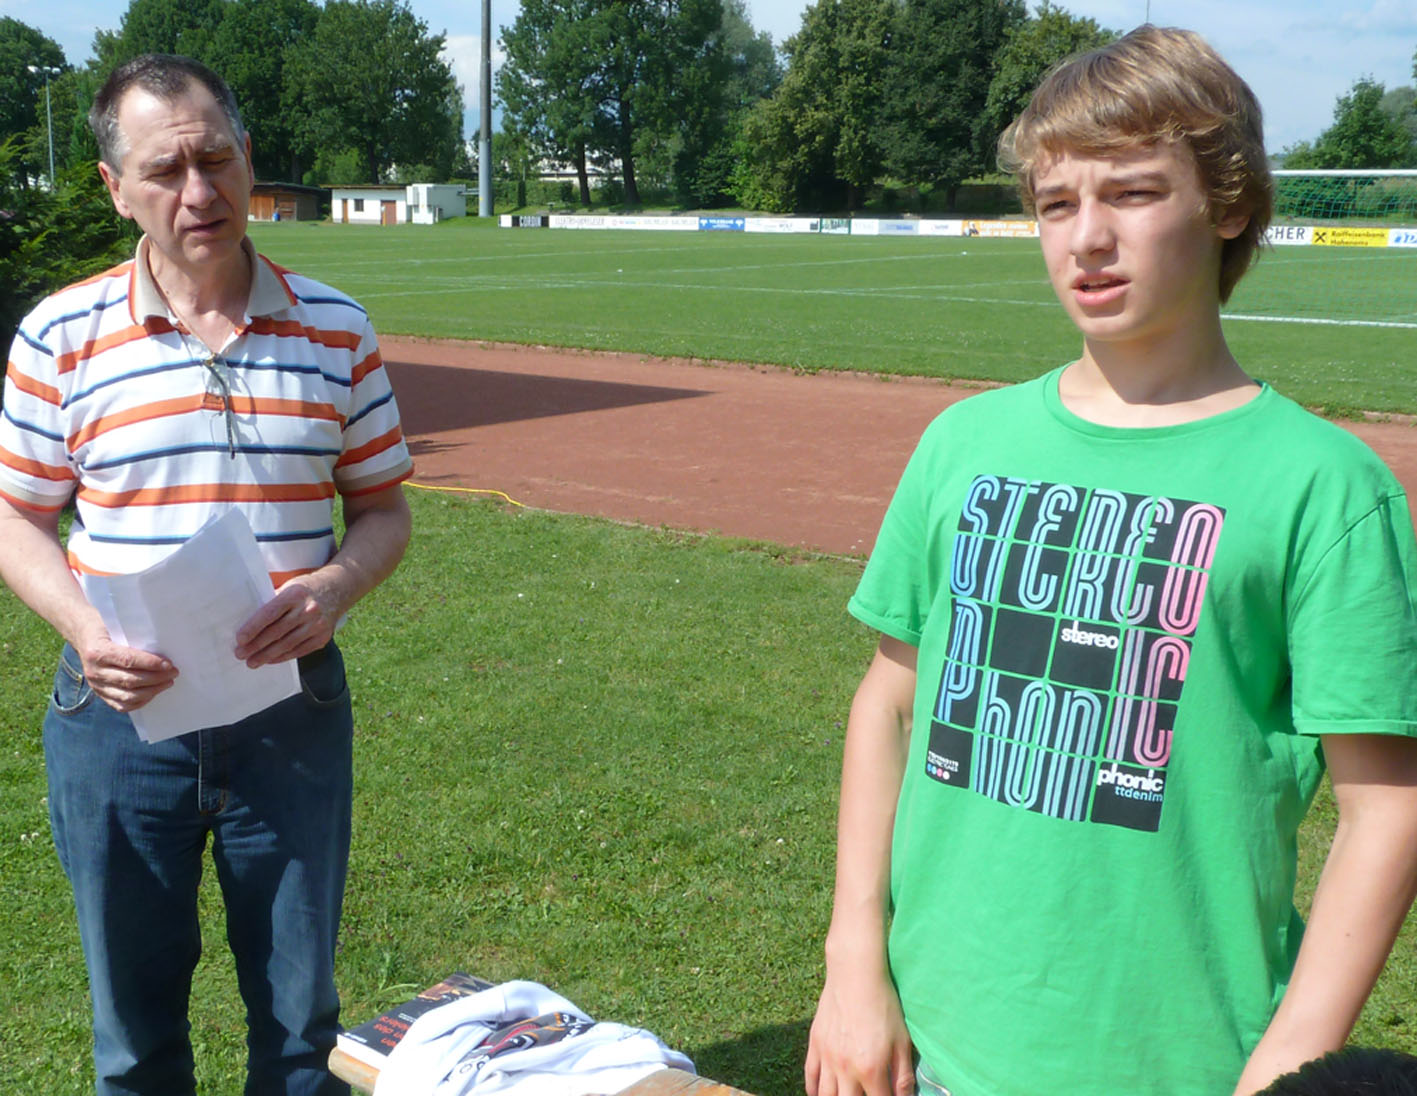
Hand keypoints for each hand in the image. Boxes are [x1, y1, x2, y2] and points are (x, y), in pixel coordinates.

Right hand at [75, 626, 177, 711]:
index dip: (150, 663)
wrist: (86, 638)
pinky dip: (140, 701)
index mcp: (97, 651)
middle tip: (173, 672)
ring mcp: (96, 685)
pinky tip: (153, 692)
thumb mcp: (117, 627)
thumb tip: (163, 647)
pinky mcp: (100, 694)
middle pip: (129, 680)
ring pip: (127, 696)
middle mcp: (94, 671)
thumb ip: (135, 637)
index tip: (168, 664)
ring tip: (167, 682)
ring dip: (152, 691)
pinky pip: (122, 705)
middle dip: (156, 678)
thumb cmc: (107, 630)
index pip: (128, 660)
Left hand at [234, 579, 337, 667]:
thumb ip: (272, 600)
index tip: (240, 639)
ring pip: (287, 644)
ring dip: (267, 655)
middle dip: (256, 645)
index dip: (253, 627)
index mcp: (295, 594)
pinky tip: (270, 660)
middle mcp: (308, 610)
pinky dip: (283, 657)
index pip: (270, 613)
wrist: (337, 590)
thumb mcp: (289, 586)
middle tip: (240, 654)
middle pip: (277, 631)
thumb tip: (247, 618)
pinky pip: (299, 651)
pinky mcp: (323, 637)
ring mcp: (317, 625)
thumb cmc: (305, 589)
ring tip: (252, 662)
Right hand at [805, 962, 914, 1095]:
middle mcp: (845, 1068)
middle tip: (866, 1093)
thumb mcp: (901, 1040)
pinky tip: (820, 1093)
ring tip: (845, 1095)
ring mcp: (827, 1057)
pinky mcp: (815, 1044)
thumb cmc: (883, 1005)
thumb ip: (903, 1074)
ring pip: (826, 1095)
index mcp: (871, 1069)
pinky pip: (810, 1076)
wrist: (855, 975)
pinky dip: (813, 1090)